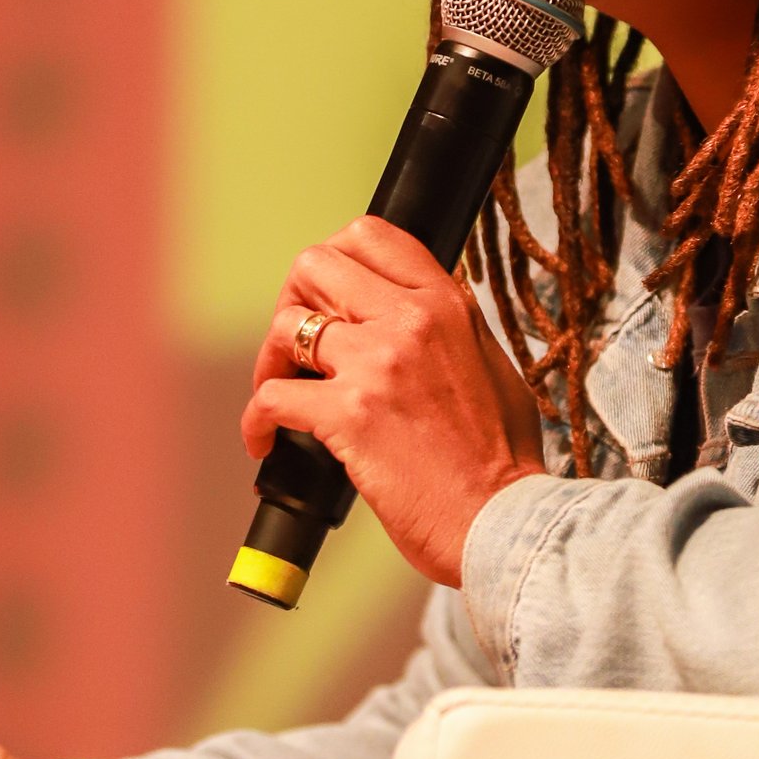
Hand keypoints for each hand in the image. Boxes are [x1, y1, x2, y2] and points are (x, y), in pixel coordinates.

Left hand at [244, 218, 546, 585]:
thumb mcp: (492, 365)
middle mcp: (410, 320)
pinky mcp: (347, 413)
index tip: (327, 294)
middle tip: (296, 344)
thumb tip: (423, 310)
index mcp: (446, 304)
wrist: (504, 523)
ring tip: (278, 391)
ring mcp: (376, 363)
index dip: (336, 258)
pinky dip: (255, 421)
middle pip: (316, 264)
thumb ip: (453, 327)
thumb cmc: (500, 459)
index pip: (374, 235)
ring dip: (270, 360)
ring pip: (287, 325)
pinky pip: (270, 396)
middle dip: (292, 299)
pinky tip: (264, 442)